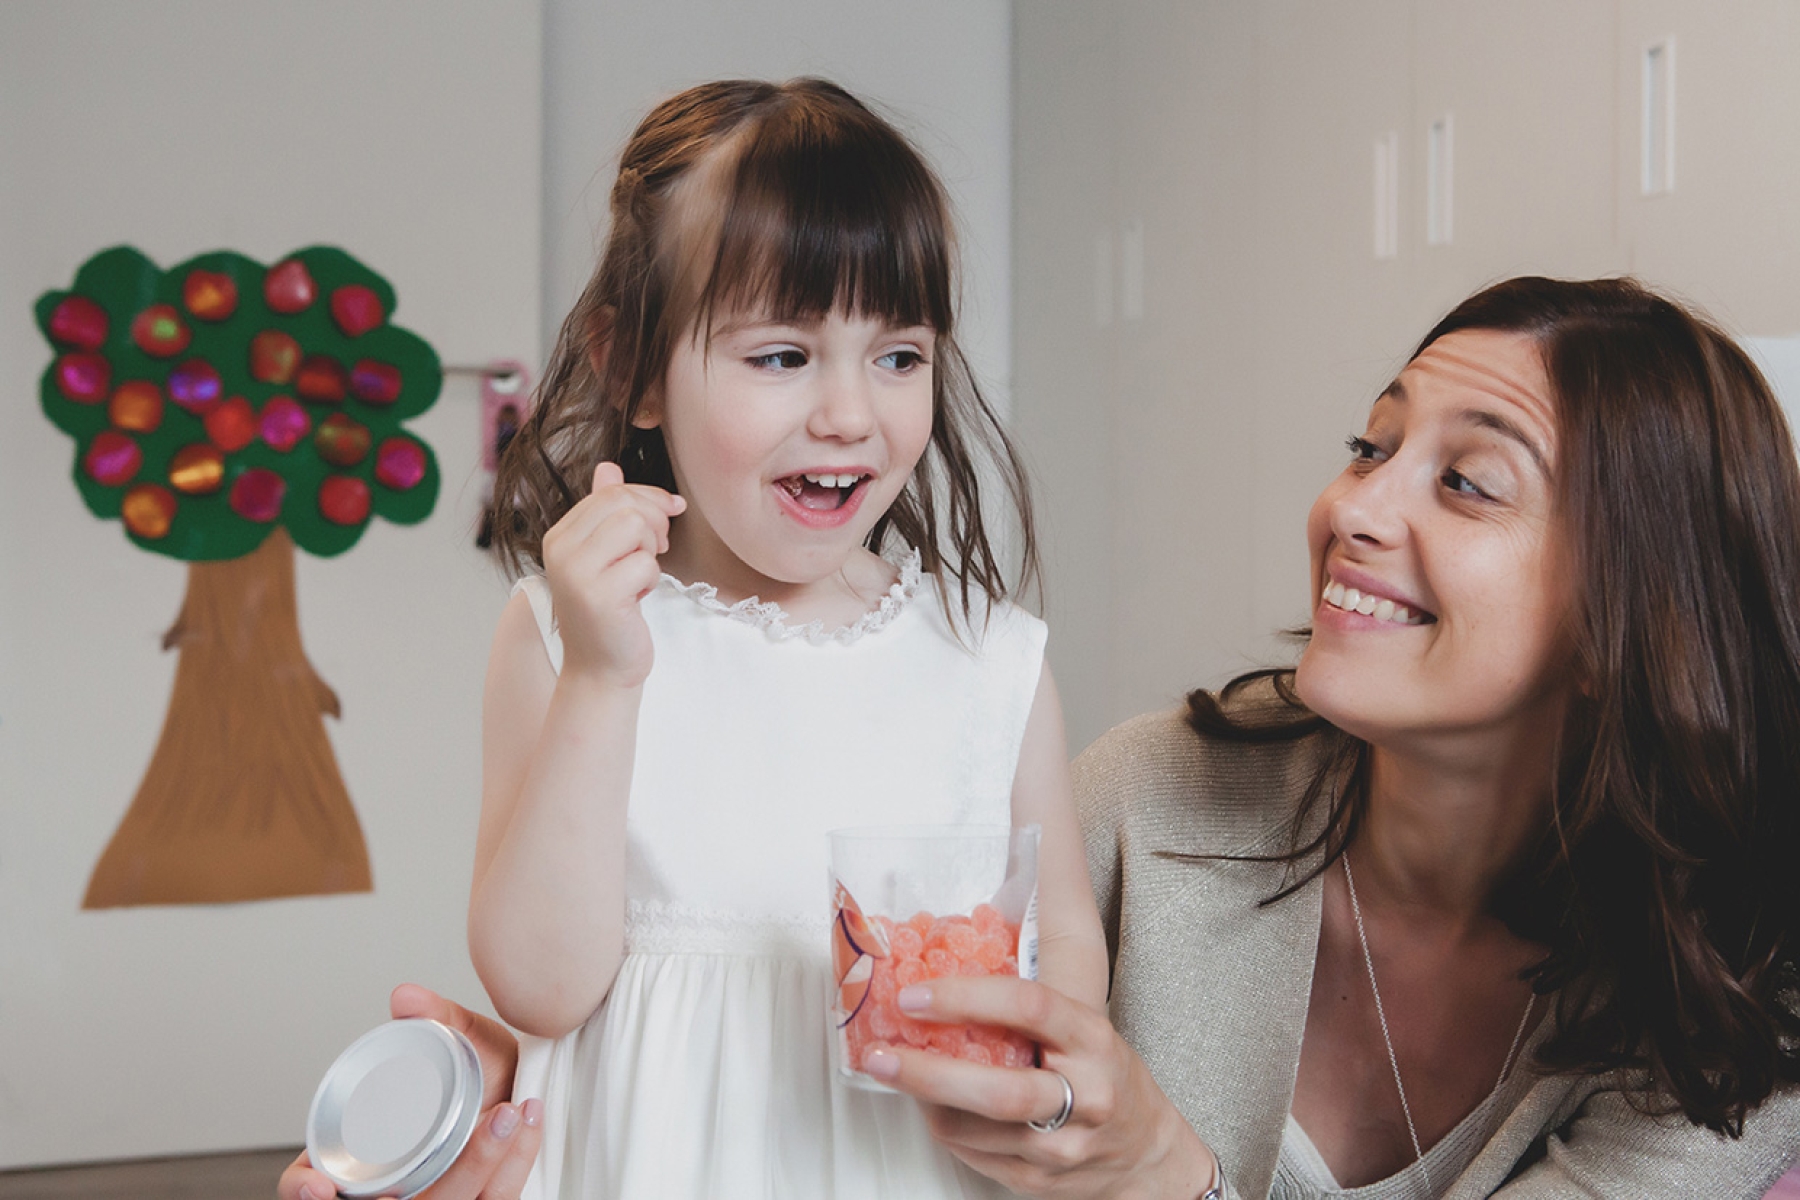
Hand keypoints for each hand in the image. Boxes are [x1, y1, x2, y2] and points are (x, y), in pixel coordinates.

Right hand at [277, 985, 536, 1199]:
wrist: (521, 1095)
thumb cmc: (477, 1079)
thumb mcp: (460, 1046)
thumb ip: (436, 1019)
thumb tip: (405, 996)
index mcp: (362, 1164)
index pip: (311, 1190)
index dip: (303, 1190)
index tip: (317, 1185)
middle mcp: (396, 1191)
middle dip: (453, 1170)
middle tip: (495, 1116)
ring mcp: (439, 1199)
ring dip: (488, 1164)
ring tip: (516, 1113)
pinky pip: (497, 1197)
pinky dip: (516, 1162)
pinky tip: (531, 1124)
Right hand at [541, 461, 685, 686]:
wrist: (601, 669)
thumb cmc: (610, 613)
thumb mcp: (605, 557)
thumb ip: (605, 513)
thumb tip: (609, 468)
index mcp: (560, 536)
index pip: (611, 492)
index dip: (649, 497)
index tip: (671, 510)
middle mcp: (560, 550)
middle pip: (624, 503)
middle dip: (655, 521)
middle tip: (658, 549)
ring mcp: (576, 573)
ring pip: (635, 527)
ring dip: (651, 551)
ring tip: (639, 576)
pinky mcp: (599, 597)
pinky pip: (645, 564)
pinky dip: (651, 580)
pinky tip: (637, 599)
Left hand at [862, 976, 1219, 1199]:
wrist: (1147, 1160)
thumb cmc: (1110, 1078)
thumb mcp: (1088, 1021)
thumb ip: (1037, 986)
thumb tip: (1021, 884)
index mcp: (1094, 1042)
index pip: (1029, 1009)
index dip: (965, 998)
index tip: (915, 994)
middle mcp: (1082, 1097)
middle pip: (997, 1090)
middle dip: (927, 1072)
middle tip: (879, 1053)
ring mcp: (1058, 1148)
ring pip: (972, 1128)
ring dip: (922, 1099)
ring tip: (893, 1069)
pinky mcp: (1034, 1181)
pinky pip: (969, 1152)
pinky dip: (940, 1124)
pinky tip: (929, 1100)